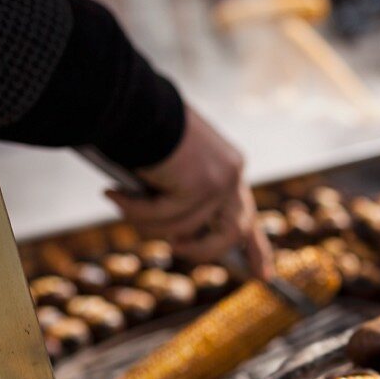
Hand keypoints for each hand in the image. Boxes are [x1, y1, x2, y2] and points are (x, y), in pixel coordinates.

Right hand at [105, 106, 274, 280]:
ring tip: (125, 205)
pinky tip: (115, 193)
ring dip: (152, 225)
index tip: (264, 276)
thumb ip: (184, 202)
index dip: (257, 250)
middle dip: (203, 250)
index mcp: (229, 170)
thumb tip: (178, 239)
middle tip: (177, 249)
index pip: (248, 217)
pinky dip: (136, 211)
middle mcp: (231, 175)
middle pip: (232, 233)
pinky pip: (164, 217)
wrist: (132, 102)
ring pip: (188, 230)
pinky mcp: (198, 185)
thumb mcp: (172, 172)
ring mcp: (218, 181)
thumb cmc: (143, 132)